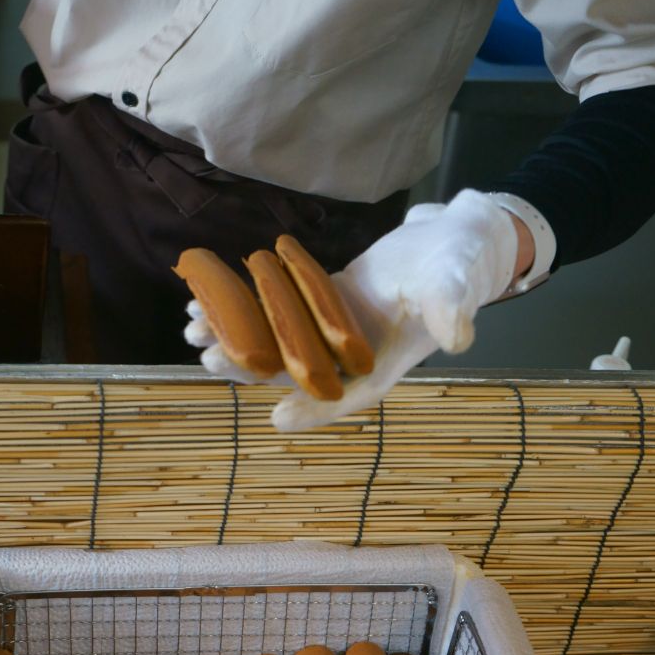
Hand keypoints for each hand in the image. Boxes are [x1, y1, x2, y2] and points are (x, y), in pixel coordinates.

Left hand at [185, 189, 522, 430]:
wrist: (457, 239)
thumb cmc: (461, 264)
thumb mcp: (458, 284)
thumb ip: (453, 310)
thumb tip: (459, 337)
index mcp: (383, 364)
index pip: (348, 397)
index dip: (315, 409)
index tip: (279, 416)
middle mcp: (350, 356)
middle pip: (295, 372)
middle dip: (252, 367)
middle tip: (212, 361)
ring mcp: (330, 331)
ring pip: (276, 343)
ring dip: (235, 339)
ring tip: (193, 332)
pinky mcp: (317, 303)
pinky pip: (274, 310)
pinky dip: (243, 306)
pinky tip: (205, 298)